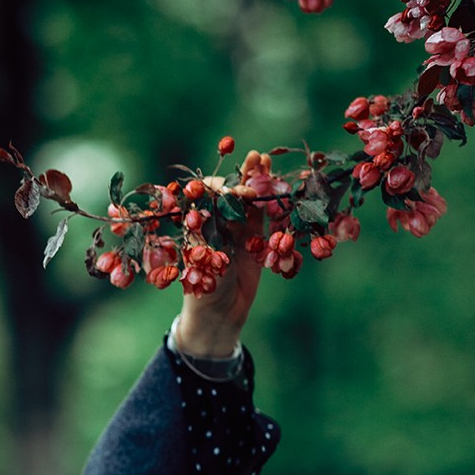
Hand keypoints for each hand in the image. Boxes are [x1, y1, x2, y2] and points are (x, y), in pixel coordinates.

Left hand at [175, 152, 264, 356]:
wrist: (220, 315)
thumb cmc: (203, 291)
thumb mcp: (205, 260)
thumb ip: (211, 233)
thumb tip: (214, 205)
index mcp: (197, 223)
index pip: (209, 195)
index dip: (224, 188)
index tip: (238, 192)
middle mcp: (216, 221)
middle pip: (231, 190)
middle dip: (243, 174)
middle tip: (256, 159)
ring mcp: (237, 228)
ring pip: (248, 198)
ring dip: (257, 179)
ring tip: (266, 159)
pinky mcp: (255, 238)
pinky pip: (264, 214)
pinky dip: (271, 199)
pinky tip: (277, 181)